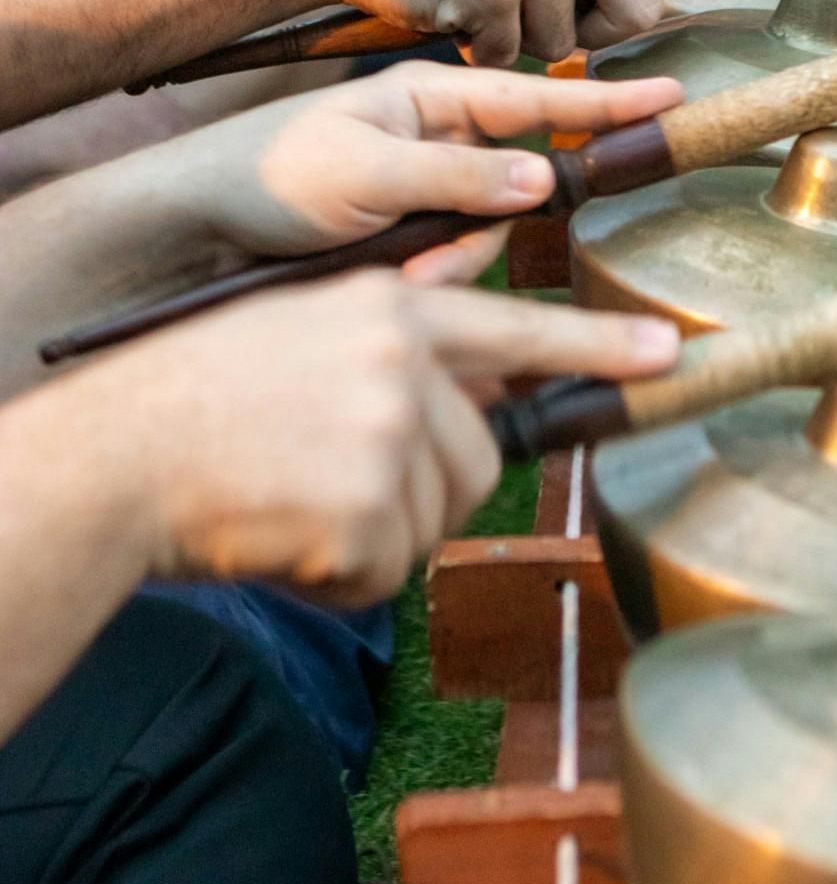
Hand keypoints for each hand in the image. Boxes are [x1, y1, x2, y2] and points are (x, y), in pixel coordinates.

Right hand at [97, 272, 679, 603]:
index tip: (668, 357)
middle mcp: (402, 359)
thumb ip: (403, 330)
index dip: (597, 350)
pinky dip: (343, 576)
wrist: (122, 453)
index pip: (517, 331)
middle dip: (425, 491)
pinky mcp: (367, 505)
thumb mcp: (312, 328)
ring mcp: (388, 430)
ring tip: (298, 504)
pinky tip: (288, 538)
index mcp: (391, 307)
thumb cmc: (204, 395)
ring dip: (375, 535)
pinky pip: (390, 570)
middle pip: (479, 459)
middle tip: (335, 489)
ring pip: (436, 519)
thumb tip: (482, 333)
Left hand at [142, 63, 690, 276]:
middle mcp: (435, 138)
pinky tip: (382, 283)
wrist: (192, 229)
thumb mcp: (360, 171)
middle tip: (428, 257)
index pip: (535, 94)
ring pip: (483, 234)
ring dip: (446, 262)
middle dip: (478, 229)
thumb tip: (540, 179)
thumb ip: (453, 176)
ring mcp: (422, 186)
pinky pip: (450, 264)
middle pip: (511, 184)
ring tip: (387, 274)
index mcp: (428, 96)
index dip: (606, 103)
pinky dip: (425, 278)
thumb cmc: (266, 176)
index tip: (673, 94)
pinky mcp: (406, 234)